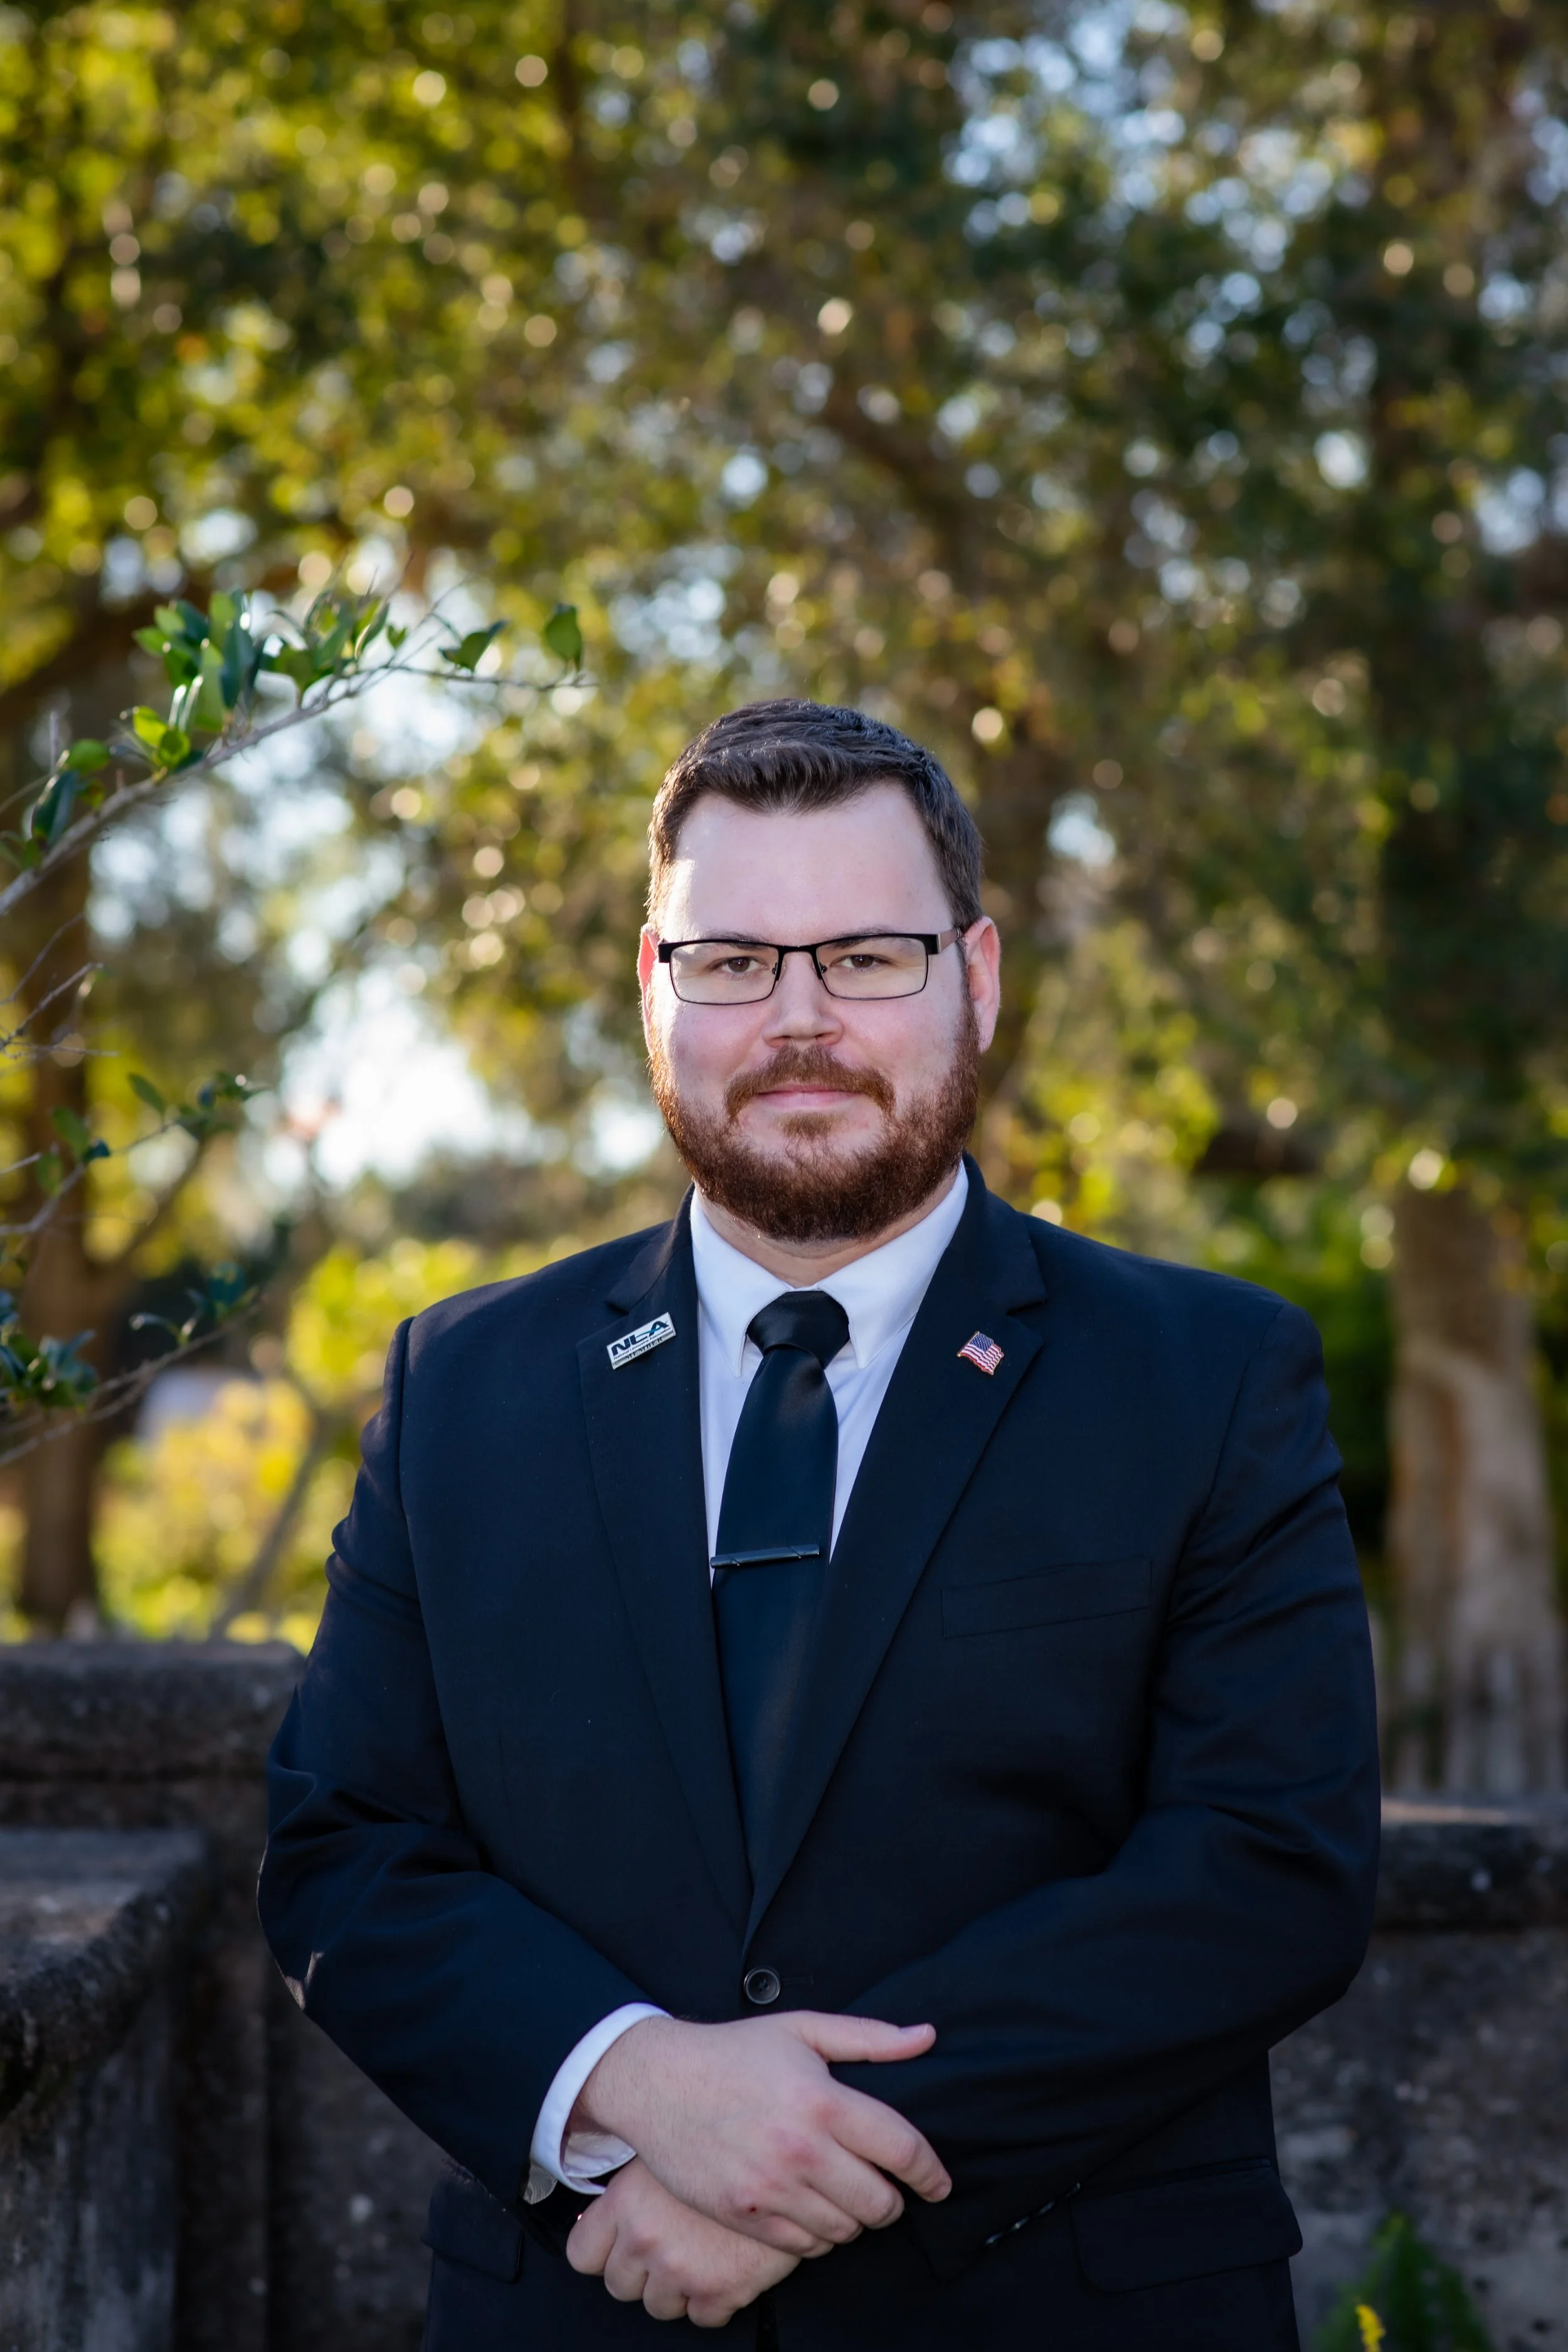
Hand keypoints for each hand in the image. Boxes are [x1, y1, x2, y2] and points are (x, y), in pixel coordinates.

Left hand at [567, 2158, 799, 2326]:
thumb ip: (638, 2182)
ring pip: (658, 2307)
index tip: (616, 2245)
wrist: (790, 2155)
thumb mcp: (670, 2148)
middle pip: (619, 2285)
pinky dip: (714, 2299)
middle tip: (669, 2245)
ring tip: (701, 2252)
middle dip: (642, 2271)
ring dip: (677, 2287)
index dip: (601, 2251)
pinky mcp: (720, 2292)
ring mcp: (680, 2270)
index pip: (581, 2253)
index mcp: (627, 2200)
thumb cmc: (730, 2139)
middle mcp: (646, 2238)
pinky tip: (726, 2265)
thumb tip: (613, 2207)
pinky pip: (702, 2318)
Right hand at [571, 2010, 950, 2253]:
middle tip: (884, 2186)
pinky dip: (820, 2236)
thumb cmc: (735, 2052)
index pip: (902, 2149)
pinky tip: (813, 2208)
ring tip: (846, 2194)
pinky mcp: (745, 2215)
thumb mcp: (802, 2030)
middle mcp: (801, 2149)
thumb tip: (927, 2036)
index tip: (939, 2184)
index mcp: (823, 2101)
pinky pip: (805, 2247)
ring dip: (856, 2218)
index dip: (931, 2172)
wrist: (658, 2083)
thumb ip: (869, 2038)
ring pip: (845, 2230)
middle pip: (880, 2203)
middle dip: (893, 2200)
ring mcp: (771, 2188)